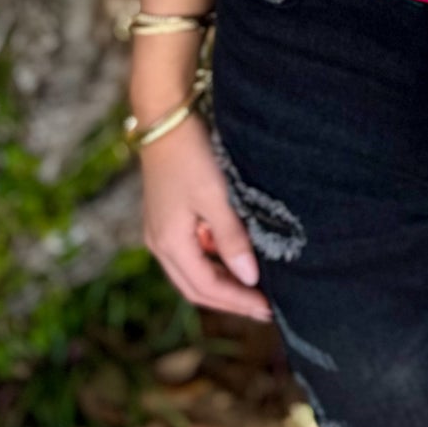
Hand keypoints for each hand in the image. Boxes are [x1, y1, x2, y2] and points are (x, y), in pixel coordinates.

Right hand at [138, 111, 272, 321]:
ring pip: (192, 271)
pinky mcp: (165, 217)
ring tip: (253, 286)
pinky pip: (189, 253)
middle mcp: (159, 243)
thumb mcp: (216, 197)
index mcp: (169, 243)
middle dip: (230, 300)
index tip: (268, 309)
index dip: (237, 302)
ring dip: (221, 283)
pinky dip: (212, 262)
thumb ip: (231, 239)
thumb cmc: (191, 155)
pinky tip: (234, 255)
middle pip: (196, 287)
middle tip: (264, 308)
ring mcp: (160, 230)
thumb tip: (248, 278)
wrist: (165, 117)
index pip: (206, 289)